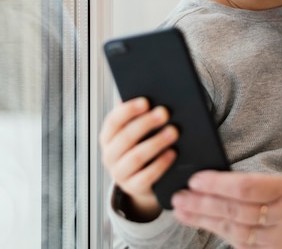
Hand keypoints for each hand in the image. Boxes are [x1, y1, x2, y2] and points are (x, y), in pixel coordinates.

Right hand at [99, 97, 177, 219]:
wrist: (142, 178)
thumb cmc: (142, 144)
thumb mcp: (137, 131)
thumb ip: (140, 115)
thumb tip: (153, 93)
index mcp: (108, 137)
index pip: (113, 121)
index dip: (128, 111)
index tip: (146, 101)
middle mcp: (109, 155)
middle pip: (125, 137)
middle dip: (146, 123)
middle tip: (165, 113)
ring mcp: (119, 174)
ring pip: (136, 157)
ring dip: (156, 143)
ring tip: (174, 131)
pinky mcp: (133, 188)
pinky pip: (146, 176)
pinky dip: (161, 164)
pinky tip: (173, 153)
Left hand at [171, 171, 281, 248]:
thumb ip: (260, 185)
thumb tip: (218, 182)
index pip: (247, 187)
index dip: (218, 184)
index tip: (195, 179)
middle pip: (236, 210)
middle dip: (203, 204)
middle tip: (179, 197)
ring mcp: (279, 239)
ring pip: (234, 230)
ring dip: (204, 221)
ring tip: (182, 211)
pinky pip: (242, 245)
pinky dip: (221, 235)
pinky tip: (203, 227)